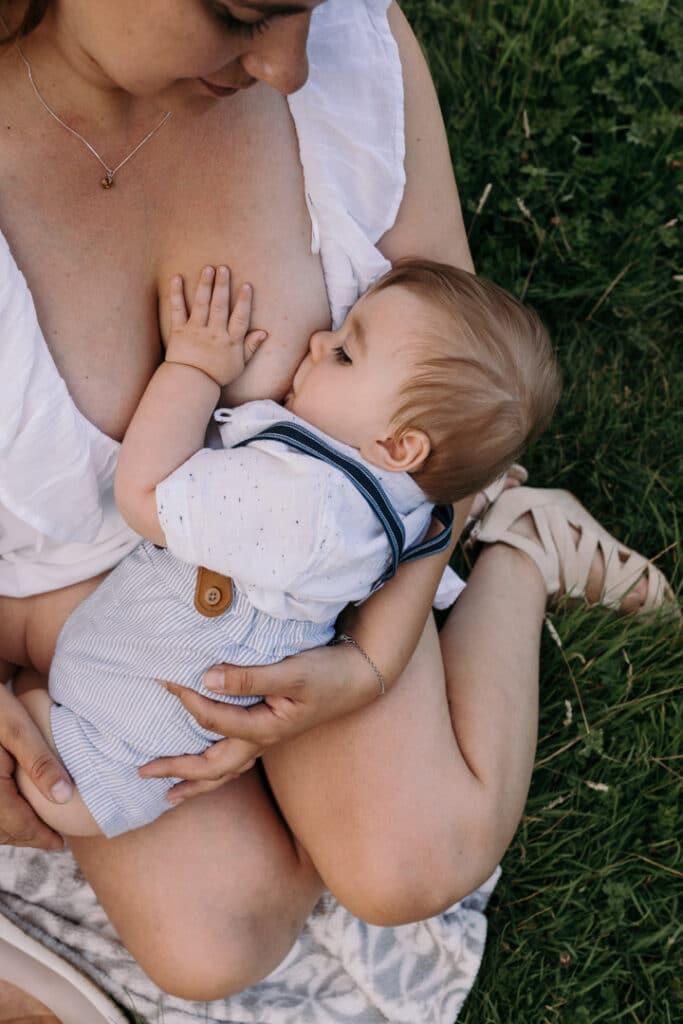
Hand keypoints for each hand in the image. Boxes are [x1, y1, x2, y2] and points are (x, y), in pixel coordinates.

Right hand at [0, 686, 72, 849]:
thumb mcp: (15, 725)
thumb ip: (40, 762)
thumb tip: (65, 797)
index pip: (14, 824)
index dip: (37, 837)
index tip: (58, 844)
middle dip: (23, 835)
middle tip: (49, 839)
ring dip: (9, 827)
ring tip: (34, 824)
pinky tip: (12, 804)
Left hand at [139, 641, 381, 801]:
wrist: (360, 677)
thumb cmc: (327, 673)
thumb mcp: (291, 672)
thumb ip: (250, 677)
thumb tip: (207, 678)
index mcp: (264, 729)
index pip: (214, 722)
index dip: (187, 701)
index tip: (164, 680)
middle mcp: (262, 741)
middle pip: (213, 768)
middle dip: (176, 770)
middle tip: (141, 771)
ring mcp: (268, 740)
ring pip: (225, 771)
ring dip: (195, 782)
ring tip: (168, 795)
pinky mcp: (272, 730)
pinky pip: (236, 760)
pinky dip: (216, 770)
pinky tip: (208, 768)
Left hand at [165, 266, 266, 386]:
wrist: (191, 384)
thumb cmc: (217, 374)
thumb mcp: (239, 364)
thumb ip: (250, 347)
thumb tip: (264, 333)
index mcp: (230, 341)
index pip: (240, 318)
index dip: (244, 301)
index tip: (246, 286)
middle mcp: (214, 333)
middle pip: (220, 306)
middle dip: (222, 286)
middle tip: (224, 268)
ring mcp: (196, 331)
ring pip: (202, 304)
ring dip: (205, 285)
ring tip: (208, 268)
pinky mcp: (179, 331)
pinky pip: (178, 309)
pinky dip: (176, 293)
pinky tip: (177, 278)